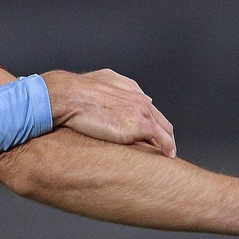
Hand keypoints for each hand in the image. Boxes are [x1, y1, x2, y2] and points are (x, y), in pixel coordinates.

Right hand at [41, 69, 175, 156]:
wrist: (70, 96)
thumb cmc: (76, 91)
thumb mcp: (98, 82)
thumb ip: (112, 88)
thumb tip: (117, 95)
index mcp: (131, 90)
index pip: (148, 108)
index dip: (151, 122)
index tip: (150, 134)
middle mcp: (140, 100)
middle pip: (161, 120)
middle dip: (164, 135)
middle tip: (164, 148)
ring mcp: (142, 113)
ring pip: (165, 130)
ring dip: (167, 143)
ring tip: (167, 156)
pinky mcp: (140, 126)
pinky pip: (162, 140)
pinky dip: (167, 148)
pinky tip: (168, 156)